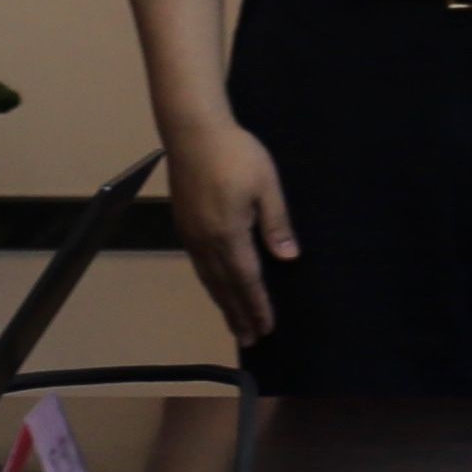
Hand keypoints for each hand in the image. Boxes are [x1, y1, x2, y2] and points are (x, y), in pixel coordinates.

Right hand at [166, 115, 295, 344]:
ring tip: (234, 322)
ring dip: (222, 302)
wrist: (192, 132)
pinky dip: (210, 283)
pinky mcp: (183, 225)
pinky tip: (216, 287)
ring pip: (208, 278)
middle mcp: (206, 241)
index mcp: (229, 234)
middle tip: (250, 339)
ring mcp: (191, 234)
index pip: (247, 279)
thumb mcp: (266, 185)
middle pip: (224, 286)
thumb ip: (276, 223)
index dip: (257, 305)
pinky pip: (199, 265)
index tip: (266, 328)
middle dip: (238, 314)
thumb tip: (288, 258)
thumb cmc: (237, 154)